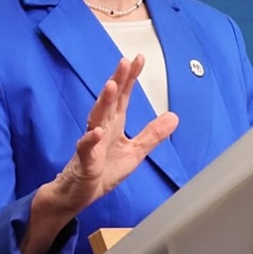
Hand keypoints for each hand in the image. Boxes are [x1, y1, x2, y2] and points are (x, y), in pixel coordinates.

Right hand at [51, 55, 178, 215]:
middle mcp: (102, 128)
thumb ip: (152, 134)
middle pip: (110, 101)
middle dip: (117, 81)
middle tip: (124, 62)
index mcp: (114, 124)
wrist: (79, 194)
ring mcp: (91, 143)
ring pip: (96, 118)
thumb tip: (173, 117)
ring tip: (111, 86)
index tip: (138, 58)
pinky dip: (90, 140)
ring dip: (103, 102)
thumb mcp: (135, 152)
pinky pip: (85, 149)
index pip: (123, 97)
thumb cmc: (102, 171)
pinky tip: (96, 132)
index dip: (130, 78)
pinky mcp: (84, 161)